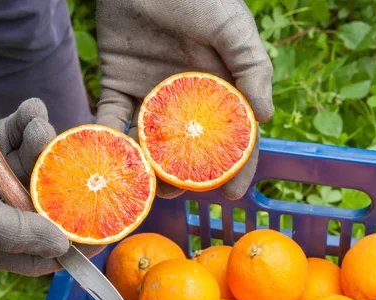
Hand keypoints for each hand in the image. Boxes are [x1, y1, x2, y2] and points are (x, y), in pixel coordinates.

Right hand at [0, 81, 69, 275]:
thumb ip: (14, 233)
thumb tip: (61, 247)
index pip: (35, 255)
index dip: (70, 248)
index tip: (102, 234)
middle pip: (46, 207)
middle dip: (61, 186)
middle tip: (81, 169)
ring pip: (40, 165)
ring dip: (45, 144)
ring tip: (36, 129)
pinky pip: (26, 133)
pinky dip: (31, 120)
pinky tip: (29, 110)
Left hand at [95, 0, 273, 199]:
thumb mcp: (234, 29)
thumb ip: (252, 69)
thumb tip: (266, 116)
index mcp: (218, 88)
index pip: (231, 135)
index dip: (235, 166)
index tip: (233, 194)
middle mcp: (185, 97)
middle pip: (188, 147)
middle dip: (185, 175)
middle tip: (177, 194)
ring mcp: (151, 93)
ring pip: (150, 141)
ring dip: (147, 167)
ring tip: (145, 189)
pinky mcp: (118, 83)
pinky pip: (112, 117)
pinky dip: (109, 139)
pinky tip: (112, 159)